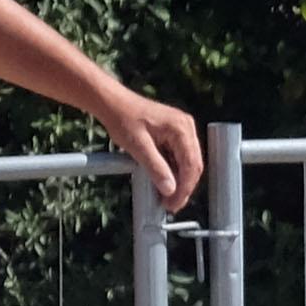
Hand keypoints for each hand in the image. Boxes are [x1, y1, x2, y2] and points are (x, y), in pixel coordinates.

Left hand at [96, 86, 200, 211]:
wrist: (111, 102)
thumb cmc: (122, 118)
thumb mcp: (137, 146)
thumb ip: (155, 167)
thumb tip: (170, 189)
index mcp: (181, 128)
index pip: (192, 165)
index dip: (185, 188)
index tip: (173, 203)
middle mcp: (187, 127)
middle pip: (194, 165)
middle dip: (183, 186)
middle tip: (170, 204)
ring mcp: (183, 129)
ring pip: (188, 162)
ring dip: (179, 179)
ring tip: (166, 196)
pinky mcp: (175, 132)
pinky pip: (180, 155)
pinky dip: (173, 169)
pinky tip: (164, 180)